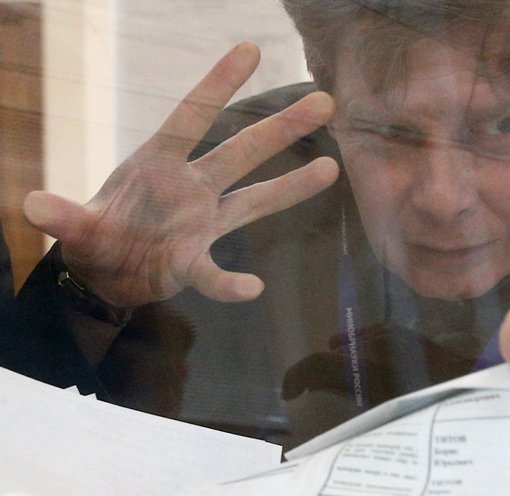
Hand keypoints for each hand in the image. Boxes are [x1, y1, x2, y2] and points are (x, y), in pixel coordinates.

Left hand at [22, 43, 338, 307]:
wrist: (101, 273)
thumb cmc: (92, 236)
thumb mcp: (73, 226)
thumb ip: (62, 216)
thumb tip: (34, 205)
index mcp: (157, 163)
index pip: (192, 116)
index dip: (219, 84)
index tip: (251, 50)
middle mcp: (189, 186)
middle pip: (241, 151)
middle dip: (280, 128)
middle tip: (324, 102)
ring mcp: (201, 220)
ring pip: (254, 198)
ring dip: (292, 186)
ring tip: (331, 167)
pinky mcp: (199, 258)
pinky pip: (218, 271)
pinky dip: (231, 283)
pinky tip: (251, 288)